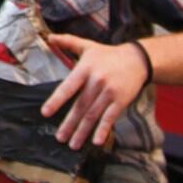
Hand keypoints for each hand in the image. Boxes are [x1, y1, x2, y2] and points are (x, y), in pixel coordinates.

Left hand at [41, 34, 151, 149]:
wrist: (137, 60)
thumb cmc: (108, 54)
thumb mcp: (88, 45)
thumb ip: (68, 42)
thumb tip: (49, 37)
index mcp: (85, 69)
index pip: (68, 87)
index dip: (56, 100)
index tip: (45, 112)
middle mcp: (96, 81)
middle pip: (80, 106)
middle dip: (69, 124)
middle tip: (59, 138)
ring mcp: (109, 92)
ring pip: (93, 115)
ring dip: (82, 131)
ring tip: (73, 144)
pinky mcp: (121, 101)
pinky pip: (110, 118)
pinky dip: (103, 130)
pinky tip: (96, 141)